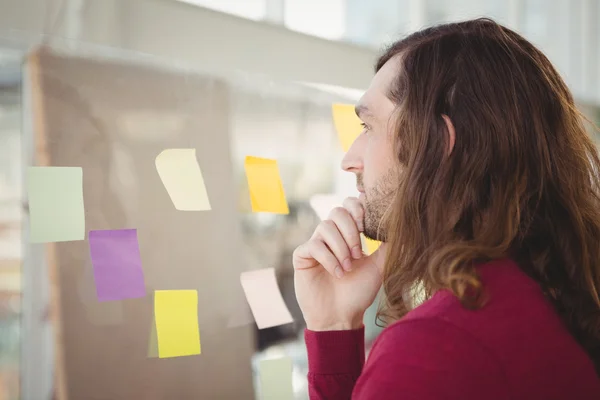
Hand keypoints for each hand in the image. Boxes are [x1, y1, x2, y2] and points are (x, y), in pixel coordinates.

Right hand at [293, 197, 386, 330]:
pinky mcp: (302, 256)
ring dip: (340, 248)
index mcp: (348, 233)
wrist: (341, 316)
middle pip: (337, 211)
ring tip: (347, 268)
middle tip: (358, 254)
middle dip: (351, 231)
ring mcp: (315, 244)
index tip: (367, 227)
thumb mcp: (379, 266)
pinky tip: (337, 273)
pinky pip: (313, 245)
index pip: (350, 204)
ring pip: (325, 227)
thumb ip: (388, 246)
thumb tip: (401, 226)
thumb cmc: (359, 292)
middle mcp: (330, 235)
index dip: (359, 209)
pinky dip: (328, 258)